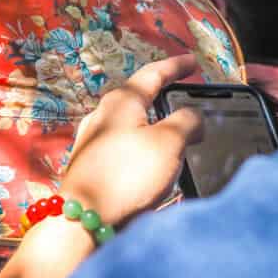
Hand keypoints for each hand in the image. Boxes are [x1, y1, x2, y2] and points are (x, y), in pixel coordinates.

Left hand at [61, 54, 203, 226]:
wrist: (85, 216)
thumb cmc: (127, 174)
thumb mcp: (169, 142)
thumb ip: (186, 122)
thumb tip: (192, 117)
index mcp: (120, 102)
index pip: (152, 74)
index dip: (175, 66)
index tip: (192, 61)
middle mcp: (102, 115)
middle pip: (137, 97)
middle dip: (163, 94)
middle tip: (184, 92)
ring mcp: (93, 140)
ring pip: (131, 122)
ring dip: (155, 122)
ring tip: (176, 129)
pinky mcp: (92, 164)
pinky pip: (125, 145)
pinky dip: (144, 145)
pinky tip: (153, 159)